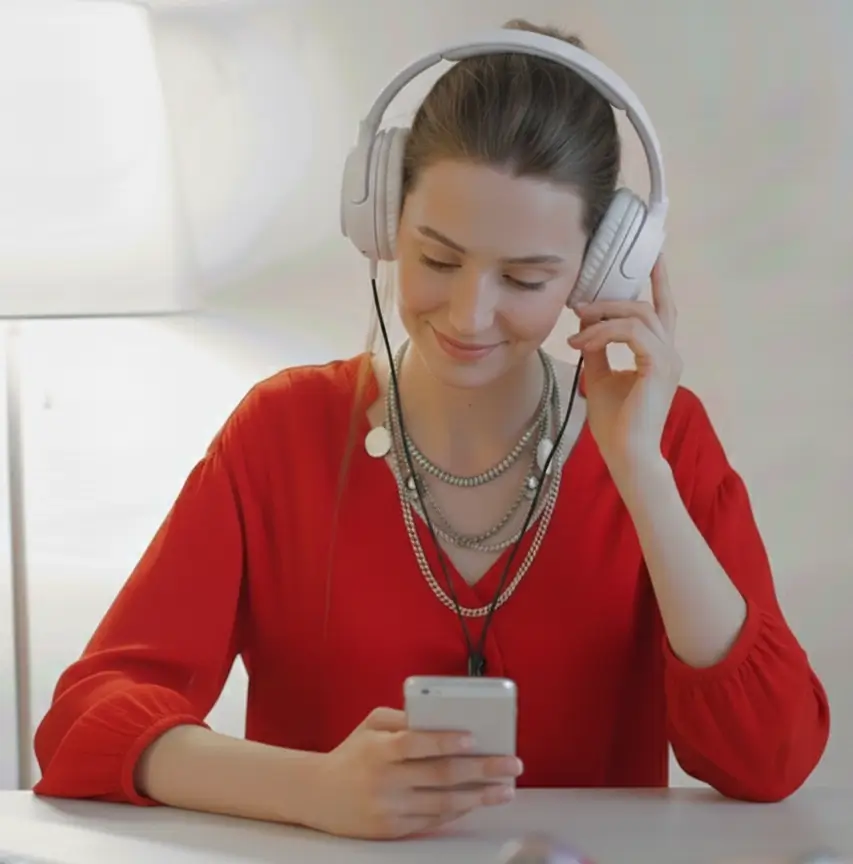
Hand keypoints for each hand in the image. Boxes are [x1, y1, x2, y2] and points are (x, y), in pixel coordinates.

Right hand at [305, 707, 521, 838]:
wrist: (317, 794)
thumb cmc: (352, 753)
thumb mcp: (371, 725)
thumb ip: (404, 719)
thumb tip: (444, 717)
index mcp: (379, 749)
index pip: (415, 743)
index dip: (444, 741)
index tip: (473, 738)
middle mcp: (385, 780)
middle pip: (440, 775)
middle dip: (482, 769)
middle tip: (511, 764)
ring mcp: (390, 808)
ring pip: (443, 803)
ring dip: (480, 795)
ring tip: (506, 789)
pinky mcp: (393, 830)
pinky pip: (434, 820)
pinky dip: (459, 810)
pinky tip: (478, 801)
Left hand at [568, 256, 681, 478]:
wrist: (625, 453)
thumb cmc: (614, 422)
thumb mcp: (599, 376)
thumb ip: (597, 347)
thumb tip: (585, 323)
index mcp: (659, 354)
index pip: (660, 308)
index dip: (657, 280)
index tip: (650, 254)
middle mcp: (669, 353)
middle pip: (646, 308)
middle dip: (612, 300)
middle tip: (579, 305)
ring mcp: (668, 359)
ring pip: (638, 316)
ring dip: (603, 317)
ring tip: (577, 328)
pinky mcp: (659, 366)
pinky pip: (632, 333)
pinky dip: (604, 333)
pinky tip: (583, 343)